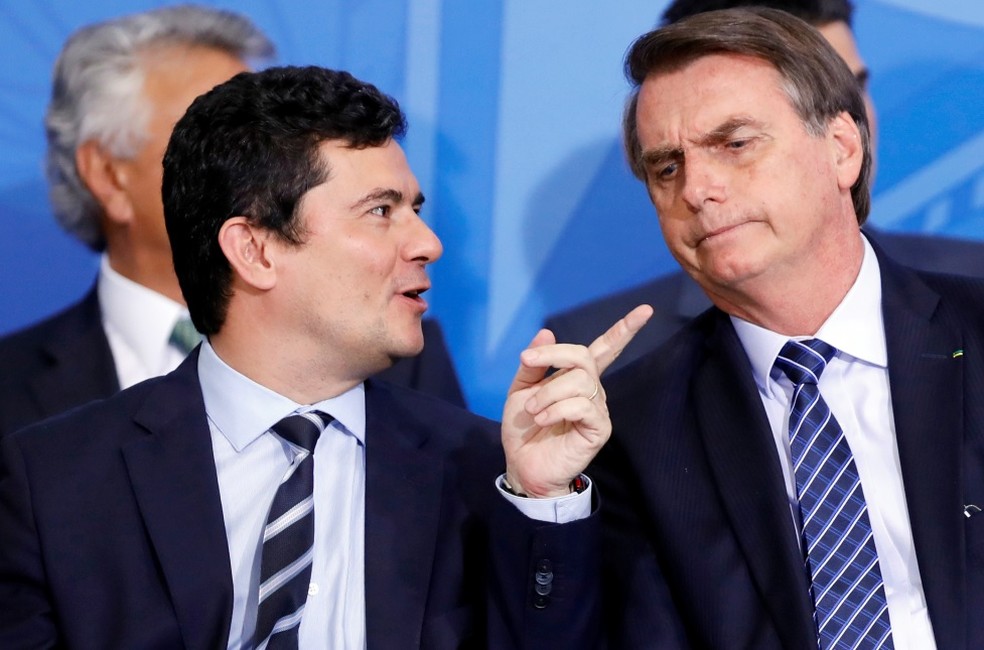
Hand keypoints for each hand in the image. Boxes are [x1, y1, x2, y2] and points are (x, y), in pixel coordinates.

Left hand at [501, 304, 653, 496]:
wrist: (523, 465)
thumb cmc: (525, 429)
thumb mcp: (520, 389)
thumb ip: (533, 363)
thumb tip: (546, 331)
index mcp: (576, 377)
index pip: (605, 348)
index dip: (624, 329)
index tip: (645, 310)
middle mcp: (592, 390)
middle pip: (583, 356)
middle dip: (552, 355)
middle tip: (527, 364)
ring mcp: (598, 409)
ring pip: (579, 381)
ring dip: (547, 392)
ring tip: (532, 410)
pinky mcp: (598, 429)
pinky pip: (582, 405)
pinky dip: (556, 408)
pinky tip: (542, 419)